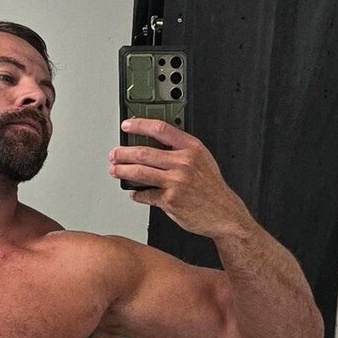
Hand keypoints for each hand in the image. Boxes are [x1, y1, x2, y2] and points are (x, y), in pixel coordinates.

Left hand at [108, 118, 251, 236]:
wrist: (223, 213)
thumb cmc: (211, 187)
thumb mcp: (202, 159)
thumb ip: (181, 150)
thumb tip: (152, 145)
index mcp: (192, 148)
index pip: (161, 129)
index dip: (140, 125)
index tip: (127, 125)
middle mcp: (184, 163)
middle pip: (144, 152)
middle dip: (123, 153)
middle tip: (114, 154)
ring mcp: (176, 182)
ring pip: (140, 173)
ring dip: (123, 171)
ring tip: (115, 170)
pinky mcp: (170, 200)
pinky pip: (145, 195)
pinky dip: (136, 194)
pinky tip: (133, 193)